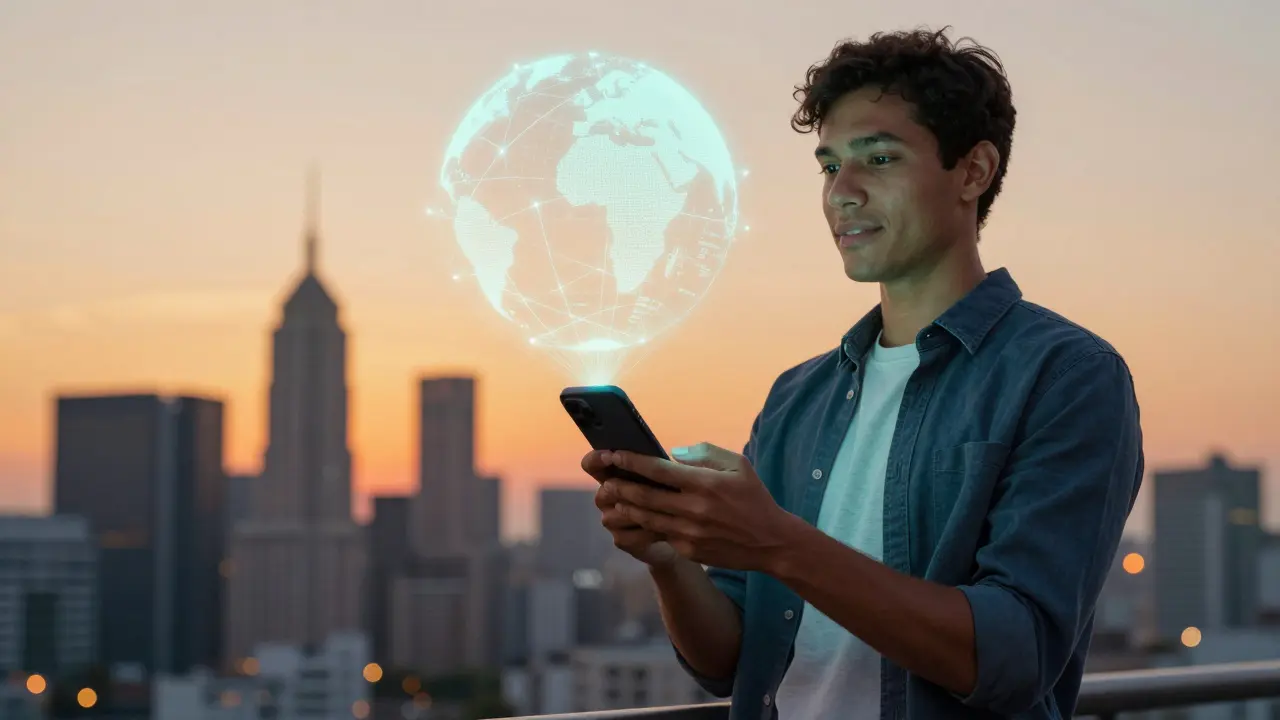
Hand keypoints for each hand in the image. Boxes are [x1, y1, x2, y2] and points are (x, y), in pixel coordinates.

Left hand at [596, 443, 801, 571]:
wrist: (770, 542)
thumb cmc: (753, 498)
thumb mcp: (738, 465)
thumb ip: (705, 453)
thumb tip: (673, 453)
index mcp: (705, 484)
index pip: (658, 470)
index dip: (632, 461)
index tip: (614, 454)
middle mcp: (694, 509)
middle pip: (644, 495)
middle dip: (620, 485)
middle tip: (605, 478)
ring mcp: (689, 532)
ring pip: (646, 517)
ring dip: (626, 506)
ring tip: (613, 496)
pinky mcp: (688, 549)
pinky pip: (658, 535)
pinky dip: (642, 525)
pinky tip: (632, 516)